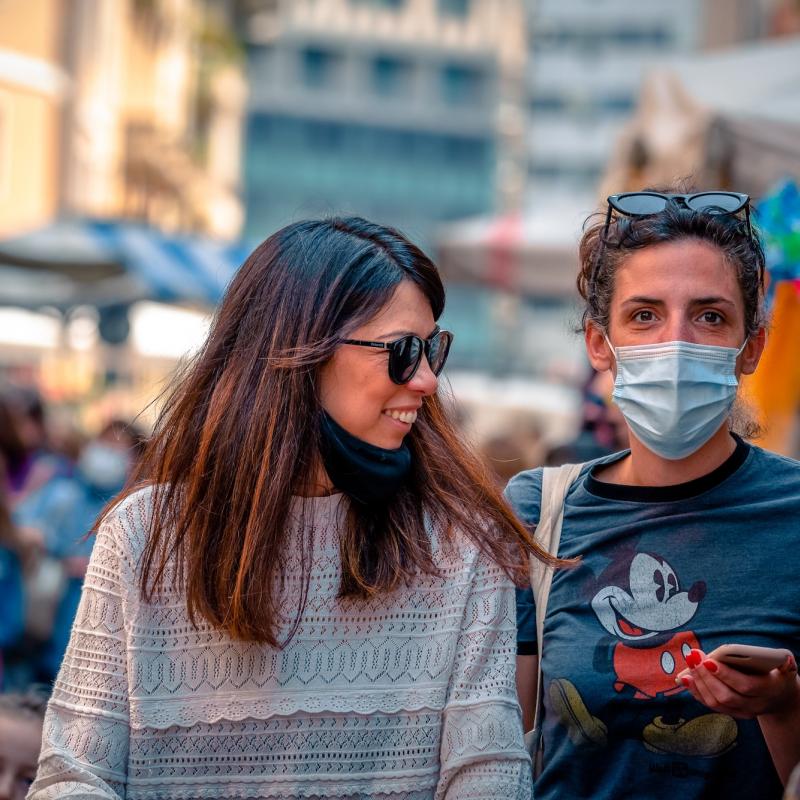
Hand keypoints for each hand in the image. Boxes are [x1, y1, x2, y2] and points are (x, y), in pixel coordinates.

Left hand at [676, 648, 799, 719]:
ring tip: (688, 665)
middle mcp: (756, 705)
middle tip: (693, 658)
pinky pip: (712, 706)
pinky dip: (697, 692)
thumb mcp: (783, 663)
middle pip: (727, 696)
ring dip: (698, 684)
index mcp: (769, 689)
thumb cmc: (777, 671)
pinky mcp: (733, 713)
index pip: (746, 686)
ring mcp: (744, 712)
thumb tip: (781, 657)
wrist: (780, 695)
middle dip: (706, 677)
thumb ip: (779, 659)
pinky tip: (686, 678)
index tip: (708, 660)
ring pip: (716, 704)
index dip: (725, 674)